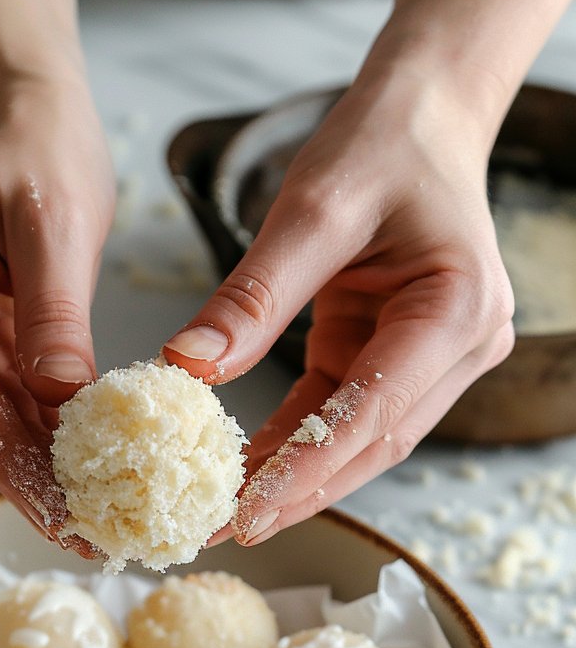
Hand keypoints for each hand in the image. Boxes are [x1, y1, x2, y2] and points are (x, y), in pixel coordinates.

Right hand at [0, 72, 114, 544]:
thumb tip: (63, 401)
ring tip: (100, 523)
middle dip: (30, 479)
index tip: (62, 514)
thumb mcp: (56, 221)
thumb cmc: (36, 146)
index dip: (12, 458)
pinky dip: (43, 436)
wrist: (20, 114)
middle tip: (94, 538)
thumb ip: (54, 313)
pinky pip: (0, 398)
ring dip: (39, 468)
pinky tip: (87, 476)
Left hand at [161, 69, 514, 543]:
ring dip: (293, 478)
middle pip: (372, 444)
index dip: (308, 467)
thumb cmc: (380, 145)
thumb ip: (253, 296)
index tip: (248, 509)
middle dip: (296, 492)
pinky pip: (342, 413)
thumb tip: (187, 369)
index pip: (375, 411)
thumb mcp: (311, 209)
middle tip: (221, 530)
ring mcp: (435, 359)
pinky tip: (243, 469)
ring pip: (360, 441)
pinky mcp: (399, 358)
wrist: (424, 117)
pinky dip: (294, 443)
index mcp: (457, 308)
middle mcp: (460, 348)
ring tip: (221, 514)